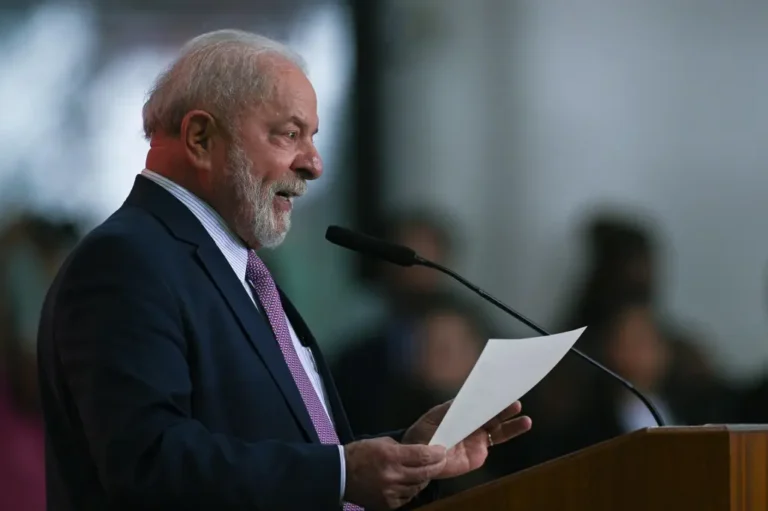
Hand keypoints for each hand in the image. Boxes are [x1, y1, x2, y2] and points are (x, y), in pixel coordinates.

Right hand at [343, 437, 446, 509]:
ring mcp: (391, 492)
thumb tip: (418, 451)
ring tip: (425, 471)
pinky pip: (407, 497)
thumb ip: (402, 448)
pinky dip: (411, 489)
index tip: (442, 450)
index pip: (423, 456)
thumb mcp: (382, 442)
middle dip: (436, 465)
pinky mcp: (388, 503)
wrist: (340, 474)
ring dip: (424, 478)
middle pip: (425, 472)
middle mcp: (393, 476)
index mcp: (391, 457)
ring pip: (418, 486)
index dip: (436, 453)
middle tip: (441, 460)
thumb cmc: (361, 453)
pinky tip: (410, 482)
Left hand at [402, 400, 531, 478]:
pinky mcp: (479, 453)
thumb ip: (451, 408)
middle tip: (516, 402)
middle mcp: (473, 423)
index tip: (502, 387)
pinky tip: (519, 427)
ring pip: (499, 429)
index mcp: (462, 411)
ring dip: (512, 423)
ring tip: (526, 420)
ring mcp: (478, 438)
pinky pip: (495, 442)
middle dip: (504, 407)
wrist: (420, 459)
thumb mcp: (435, 416)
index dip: (490, 395)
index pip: (479, 401)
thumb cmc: (424, 433)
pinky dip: (509, 434)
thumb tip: (468, 397)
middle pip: (492, 413)